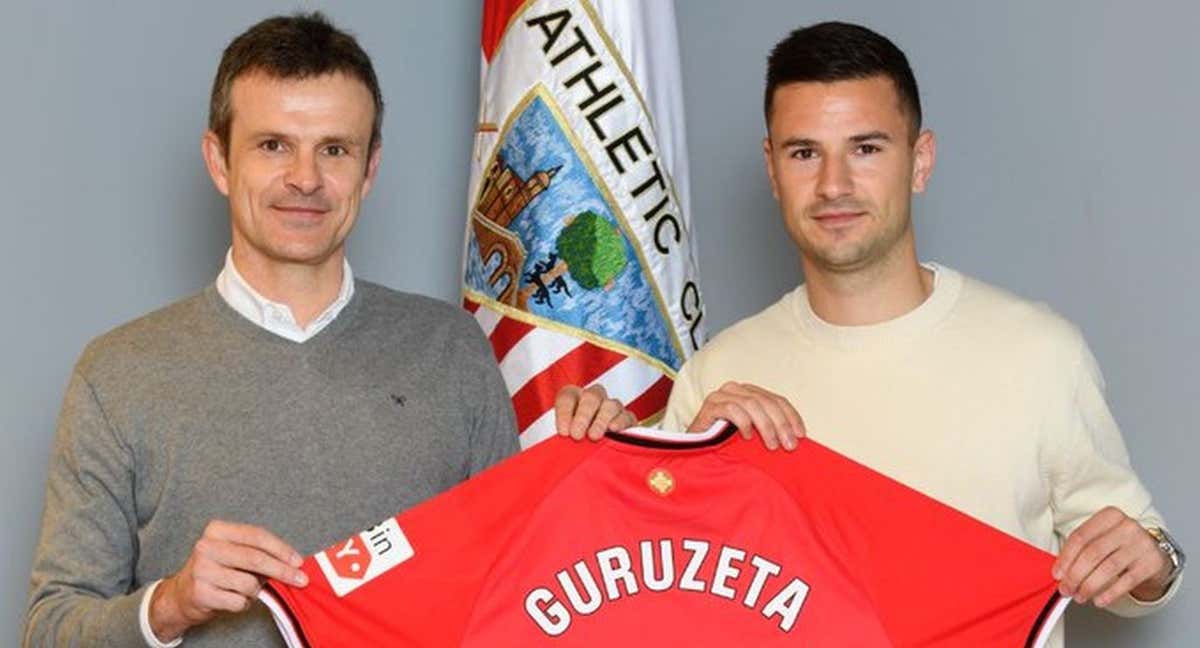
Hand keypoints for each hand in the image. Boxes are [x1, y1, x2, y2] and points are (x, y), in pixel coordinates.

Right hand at [149, 520, 307, 641]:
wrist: (182, 595)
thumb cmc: (218, 570)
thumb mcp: (235, 553)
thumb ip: (260, 553)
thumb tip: (294, 564)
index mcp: (217, 530)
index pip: (257, 536)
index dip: (281, 549)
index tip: (299, 561)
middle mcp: (206, 546)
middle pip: (255, 558)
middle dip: (282, 571)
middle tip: (300, 579)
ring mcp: (201, 570)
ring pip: (248, 583)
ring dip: (256, 591)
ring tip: (246, 589)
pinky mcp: (200, 593)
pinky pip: (238, 601)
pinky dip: (244, 603)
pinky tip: (233, 599)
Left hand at [554, 384, 635, 440]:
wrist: (597, 461)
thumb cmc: (574, 447)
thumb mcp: (564, 442)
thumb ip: (562, 438)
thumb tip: (562, 440)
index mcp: (574, 400)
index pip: (567, 397)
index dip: (564, 412)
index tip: (563, 432)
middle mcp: (594, 400)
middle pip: (591, 396)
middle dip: (583, 416)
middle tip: (577, 435)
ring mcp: (612, 408)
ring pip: (610, 404)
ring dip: (601, 420)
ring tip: (594, 437)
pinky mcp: (628, 420)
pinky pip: (627, 416)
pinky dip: (620, 421)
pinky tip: (613, 430)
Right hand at [686, 382, 805, 450]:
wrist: (696, 449)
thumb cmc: (726, 443)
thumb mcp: (754, 434)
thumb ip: (771, 429)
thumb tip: (797, 438)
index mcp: (750, 393)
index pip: (777, 399)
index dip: (791, 416)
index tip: (801, 435)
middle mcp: (736, 389)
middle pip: (766, 401)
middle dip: (781, 424)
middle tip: (789, 445)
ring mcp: (721, 395)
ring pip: (751, 404)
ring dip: (766, 426)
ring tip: (772, 445)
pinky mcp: (709, 406)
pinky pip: (731, 409)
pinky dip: (743, 422)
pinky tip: (747, 437)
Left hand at [1053, 506, 1171, 607]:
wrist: (1155, 554)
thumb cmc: (1121, 546)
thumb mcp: (1102, 538)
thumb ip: (1082, 550)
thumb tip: (1060, 572)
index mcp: (1109, 515)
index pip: (1080, 537)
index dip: (1065, 558)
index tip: (1057, 575)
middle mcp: (1127, 526)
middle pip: (1093, 553)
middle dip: (1075, 575)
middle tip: (1066, 590)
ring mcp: (1142, 544)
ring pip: (1108, 568)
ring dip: (1090, 586)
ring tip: (1080, 596)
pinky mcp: (1152, 563)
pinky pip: (1127, 581)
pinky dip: (1110, 593)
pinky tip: (1099, 600)